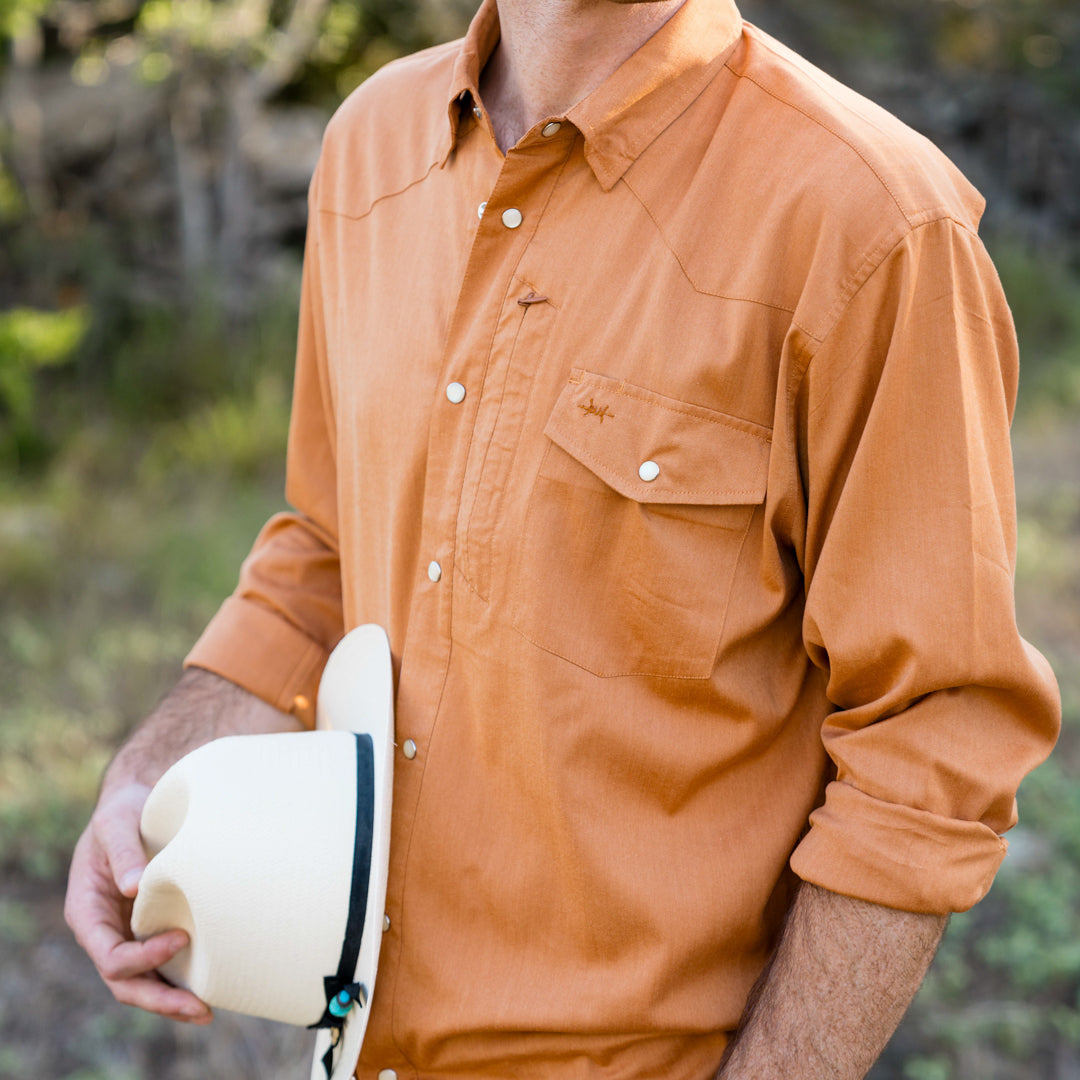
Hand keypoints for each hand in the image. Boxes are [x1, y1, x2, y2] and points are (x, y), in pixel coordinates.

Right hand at [64, 781, 213, 1023]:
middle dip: (159, 1000)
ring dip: (172, 999)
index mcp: (88, 912)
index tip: (181, 939)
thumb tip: (134, 885)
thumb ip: (122, 851)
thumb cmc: (124, 809)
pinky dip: (182, 977)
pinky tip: (212, 984)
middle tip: (200, 1009)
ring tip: (207, 1011)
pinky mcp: (153, 926)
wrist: (140, 799)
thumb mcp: (116, 822)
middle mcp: (106, 930)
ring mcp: (129, 932)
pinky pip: (163, 962)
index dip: (142, 958)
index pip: (110, 955)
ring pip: (145, 980)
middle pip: (126, 982)